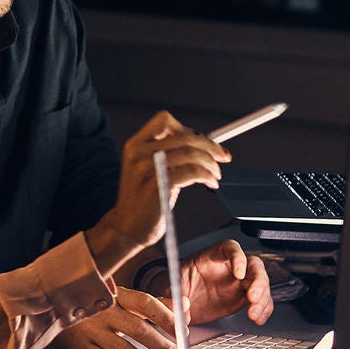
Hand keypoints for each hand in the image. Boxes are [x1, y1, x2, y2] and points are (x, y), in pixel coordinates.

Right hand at [44, 293, 180, 348]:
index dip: (167, 316)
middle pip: (139, 329)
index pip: (146, 303)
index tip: (184, 331)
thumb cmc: (88, 309)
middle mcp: (104, 311)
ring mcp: (91, 331)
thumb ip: (152, 305)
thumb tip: (184, 305)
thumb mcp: (118, 300)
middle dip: (164, 348)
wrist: (44, 313)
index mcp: (115, 294)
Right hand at [85, 111, 229, 272]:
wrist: (127, 228)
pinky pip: (192, 172)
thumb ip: (169, 154)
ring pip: (191, 154)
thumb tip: (204, 143)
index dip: (188, 129)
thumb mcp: (150, 169)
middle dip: (210, 146)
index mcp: (135, 145)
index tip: (203, 141)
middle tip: (222, 156)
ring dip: (211, 164)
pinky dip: (207, 176)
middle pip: (184, 137)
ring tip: (215, 175)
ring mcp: (147, 169)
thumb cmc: (143, 200)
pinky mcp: (158, 186)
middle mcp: (138, 153)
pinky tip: (210, 183)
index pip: (164, 120)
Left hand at [179, 239, 272, 326]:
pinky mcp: (243, 297)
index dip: (238, 258)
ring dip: (263, 298)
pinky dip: (263, 309)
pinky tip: (258, 318)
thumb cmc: (175, 284)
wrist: (179, 302)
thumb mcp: (170, 285)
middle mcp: (229, 267)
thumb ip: (174, 293)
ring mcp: (238, 282)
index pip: (230, 248)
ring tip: (254, 313)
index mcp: (212, 256)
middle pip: (253, 265)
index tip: (239, 273)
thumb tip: (181, 306)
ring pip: (261, 283)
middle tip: (253, 297)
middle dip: (258, 280)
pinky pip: (260, 300)